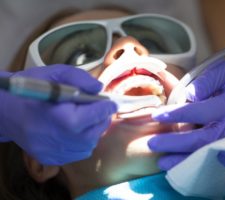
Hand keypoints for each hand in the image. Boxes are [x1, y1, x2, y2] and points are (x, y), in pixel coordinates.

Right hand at [0, 65, 116, 164]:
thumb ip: (80, 78)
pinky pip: (77, 154)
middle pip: (95, 132)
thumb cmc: (28, 90)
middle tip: (100, 110)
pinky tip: (76, 132)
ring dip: (93, 132)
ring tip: (87, 120)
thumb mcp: (53, 74)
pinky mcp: (51, 158)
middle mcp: (61, 139)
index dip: (106, 107)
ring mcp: (55, 152)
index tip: (111, 103)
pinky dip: (82, 143)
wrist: (3, 111)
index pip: (96, 114)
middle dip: (101, 120)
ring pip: (89, 145)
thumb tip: (99, 88)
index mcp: (63, 118)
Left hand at [148, 59, 224, 169]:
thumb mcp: (223, 70)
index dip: (177, 114)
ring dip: (181, 159)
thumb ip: (205, 82)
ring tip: (161, 162)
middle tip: (152, 144)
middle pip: (201, 139)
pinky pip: (205, 154)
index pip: (200, 112)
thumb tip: (186, 96)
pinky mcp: (224, 143)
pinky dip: (189, 161)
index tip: (156, 115)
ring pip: (203, 152)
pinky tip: (174, 164)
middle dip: (175, 143)